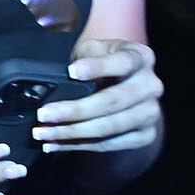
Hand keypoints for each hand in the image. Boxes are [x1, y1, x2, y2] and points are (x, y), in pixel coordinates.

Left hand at [38, 38, 162, 153]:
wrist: (120, 83)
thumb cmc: (100, 62)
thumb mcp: (92, 49)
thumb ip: (82, 57)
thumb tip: (61, 78)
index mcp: (140, 58)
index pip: (122, 62)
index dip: (98, 67)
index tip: (71, 72)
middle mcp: (151, 86)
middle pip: (113, 101)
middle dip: (74, 110)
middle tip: (44, 114)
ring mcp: (151, 113)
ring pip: (110, 127)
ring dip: (72, 132)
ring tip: (43, 133)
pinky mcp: (145, 135)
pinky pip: (109, 144)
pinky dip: (79, 145)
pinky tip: (55, 144)